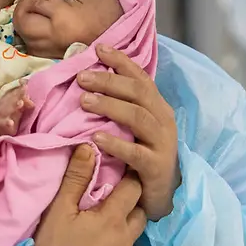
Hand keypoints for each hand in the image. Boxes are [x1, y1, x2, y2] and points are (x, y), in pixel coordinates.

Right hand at [0, 84, 33, 143]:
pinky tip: (11, 122)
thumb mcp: (19, 106)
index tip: (25, 83)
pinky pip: (5, 123)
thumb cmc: (11, 113)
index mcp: (8, 98)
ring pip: (7, 109)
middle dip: (18, 94)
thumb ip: (25, 101)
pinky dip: (7, 123)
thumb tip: (32, 101)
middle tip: (24, 89)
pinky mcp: (2, 124)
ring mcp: (2, 114)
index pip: (15, 91)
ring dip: (14, 106)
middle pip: (11, 98)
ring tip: (20, 103)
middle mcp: (4, 104)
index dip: (20, 87)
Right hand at [34, 145, 146, 245]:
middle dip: (131, 200)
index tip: (120, 168)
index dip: (129, 175)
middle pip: (140, 211)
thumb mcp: (59, 210)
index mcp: (114, 217)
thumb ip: (75, 178)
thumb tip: (88, 147)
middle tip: (113, 195)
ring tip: (107, 221)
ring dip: (125, 224)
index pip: (134, 187)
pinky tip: (101, 245)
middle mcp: (126, 237)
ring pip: (134, 233)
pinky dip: (118, 245)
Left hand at [78, 44, 180, 220]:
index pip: (140, 78)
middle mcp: (163, 120)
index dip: (121, 62)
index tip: (98, 49)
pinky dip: (116, 144)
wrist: (159, 196)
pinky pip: (136, 153)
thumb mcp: (131, 126)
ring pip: (138, 117)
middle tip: (81, 77)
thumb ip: (118, 104)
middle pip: (138, 93)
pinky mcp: (157, 167)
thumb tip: (88, 76)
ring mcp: (163, 144)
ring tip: (84, 101)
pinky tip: (96, 137)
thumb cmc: (139, 155)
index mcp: (157, 106)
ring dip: (110, 106)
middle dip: (109, 82)